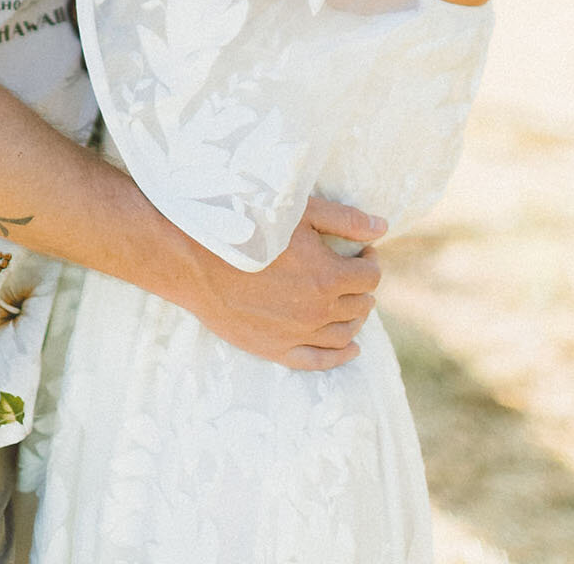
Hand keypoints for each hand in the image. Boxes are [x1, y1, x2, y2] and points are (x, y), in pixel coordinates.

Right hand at [179, 198, 386, 370]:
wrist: (190, 258)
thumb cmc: (241, 226)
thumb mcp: (295, 211)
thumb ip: (342, 219)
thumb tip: (382, 228)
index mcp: (328, 276)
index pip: (370, 275)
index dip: (370, 261)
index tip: (361, 252)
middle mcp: (318, 310)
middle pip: (360, 304)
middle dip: (360, 287)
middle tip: (350, 273)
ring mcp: (298, 334)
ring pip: (344, 333)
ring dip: (353, 317)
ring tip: (347, 302)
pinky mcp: (275, 349)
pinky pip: (319, 361)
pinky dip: (340, 356)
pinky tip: (350, 348)